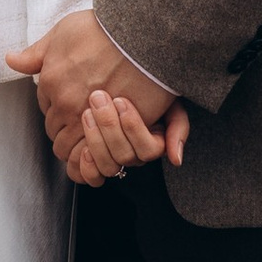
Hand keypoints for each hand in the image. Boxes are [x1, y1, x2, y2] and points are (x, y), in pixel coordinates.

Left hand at [5, 14, 182, 182]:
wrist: (142, 32)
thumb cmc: (104, 28)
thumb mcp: (62, 31)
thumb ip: (35, 53)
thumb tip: (11, 59)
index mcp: (50, 82)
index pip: (45, 108)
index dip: (57, 107)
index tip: (72, 103)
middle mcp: (65, 104)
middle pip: (55, 132)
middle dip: (65, 129)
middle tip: (82, 122)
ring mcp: (89, 119)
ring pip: (70, 150)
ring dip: (78, 146)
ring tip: (92, 138)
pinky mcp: (115, 128)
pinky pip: (95, 156)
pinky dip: (95, 156)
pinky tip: (103, 146)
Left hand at [65, 84, 187, 187]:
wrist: (113, 83)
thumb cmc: (143, 92)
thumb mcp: (168, 102)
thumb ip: (178, 126)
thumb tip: (175, 159)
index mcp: (152, 144)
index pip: (149, 149)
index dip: (134, 128)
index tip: (121, 101)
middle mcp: (132, 156)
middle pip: (125, 155)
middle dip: (109, 126)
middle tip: (98, 98)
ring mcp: (111, 162)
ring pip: (108, 167)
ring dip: (96, 140)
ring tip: (87, 113)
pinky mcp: (89, 165)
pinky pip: (88, 177)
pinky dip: (86, 166)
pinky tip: (83, 147)